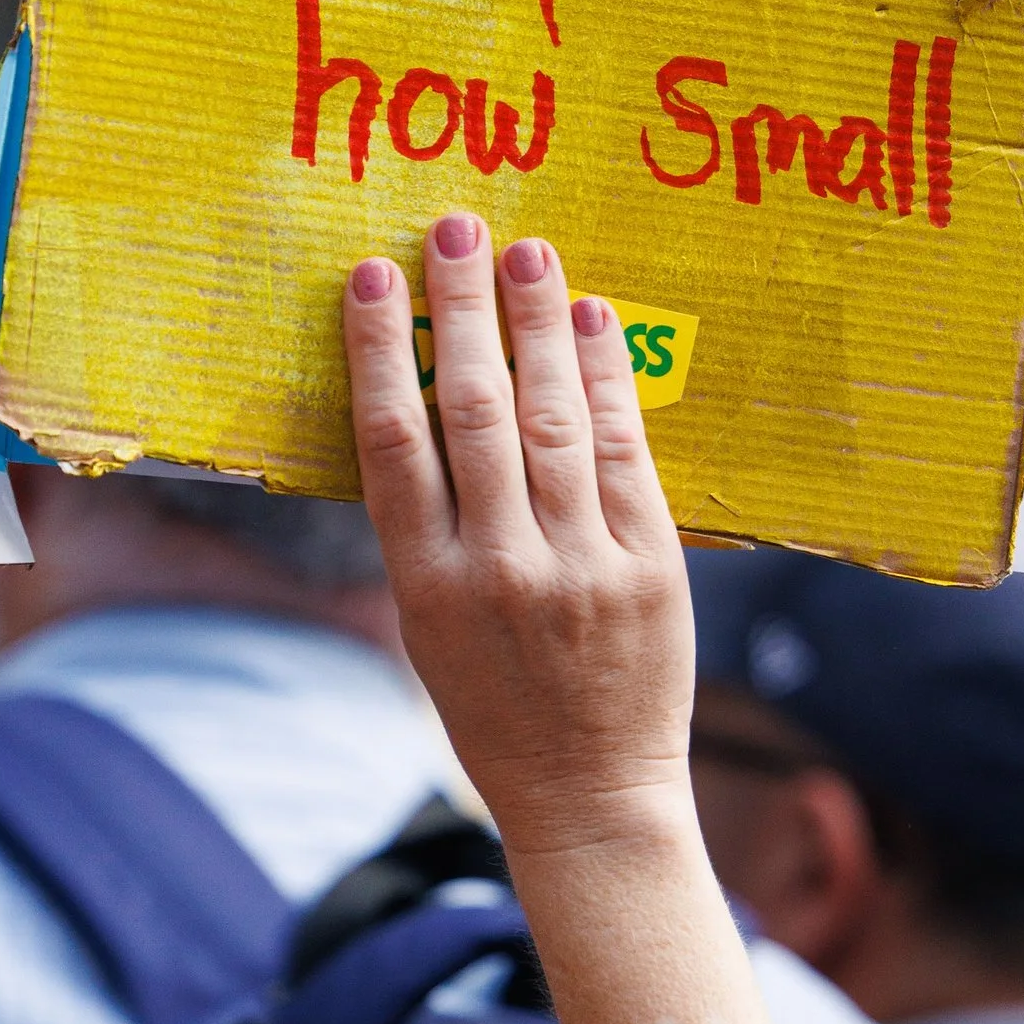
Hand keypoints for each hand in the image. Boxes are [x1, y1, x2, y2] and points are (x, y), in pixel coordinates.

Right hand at [341, 216, 694, 858]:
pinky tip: (591, 323)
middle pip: (474, 410)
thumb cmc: (496, 708)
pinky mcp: (648, 565)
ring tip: (525, 254)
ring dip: (537, 324)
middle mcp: (499, 568)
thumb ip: (429, 527)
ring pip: (552, 418)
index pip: (393, 442)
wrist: (590, 793)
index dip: (381, 351)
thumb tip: (425, 404)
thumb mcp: (429, 627)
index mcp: (425, 585)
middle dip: (463, 309)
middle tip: (456, 230)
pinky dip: (607, 378)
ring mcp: (580, 565)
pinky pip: (624, 450)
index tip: (374, 279)